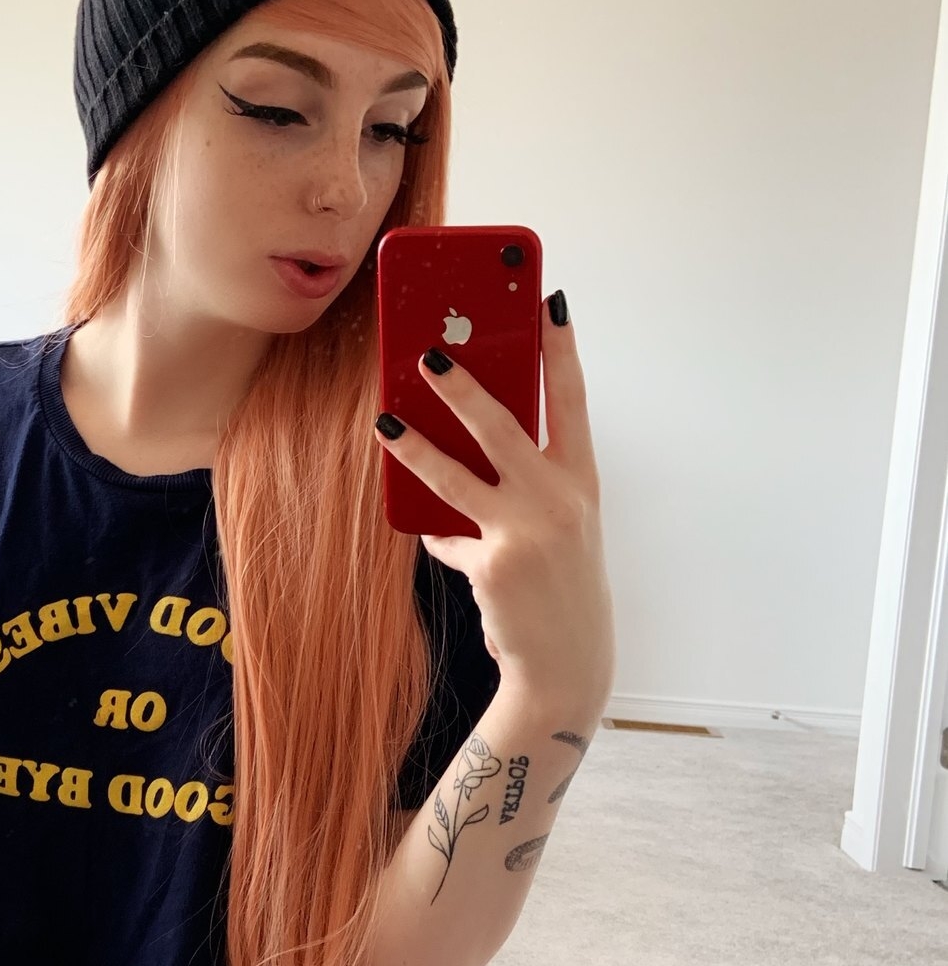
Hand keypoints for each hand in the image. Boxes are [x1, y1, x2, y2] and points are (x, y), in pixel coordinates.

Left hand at [375, 292, 614, 705]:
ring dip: (416, 445)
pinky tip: (434, 537)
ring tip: (383, 421)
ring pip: (457, 475)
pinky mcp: (494, 562)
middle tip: (430, 354)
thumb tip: (456, 455)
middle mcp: (561, 500)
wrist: (568, 664)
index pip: (572, 401)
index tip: (549, 301)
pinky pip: (446, 536)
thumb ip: (519, 488)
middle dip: (464, 386)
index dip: (561, 350)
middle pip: (505, 426)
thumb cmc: (558, 587)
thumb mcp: (555, 528)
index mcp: (582, 482)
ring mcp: (528, 531)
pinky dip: (437, 536)